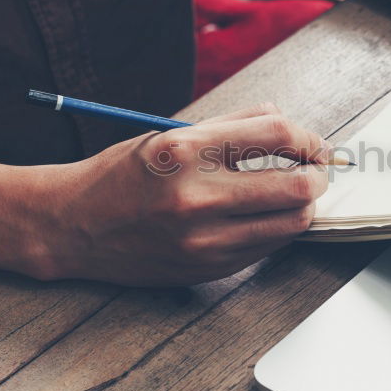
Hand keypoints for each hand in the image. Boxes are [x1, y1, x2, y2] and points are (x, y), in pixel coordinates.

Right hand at [27, 104, 329, 285]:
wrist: (72, 227)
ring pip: (291, 223)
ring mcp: (203, 240)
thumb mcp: (170, 134)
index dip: (308, 137)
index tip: (312, 143)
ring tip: (292, 192)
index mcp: (185, 151)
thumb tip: (287, 123)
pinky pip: (267, 247)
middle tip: (315, 169)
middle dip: (317, 175)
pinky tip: (263, 215)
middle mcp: (195, 198)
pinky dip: (276, 228)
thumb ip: (233, 124)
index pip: (277, 135)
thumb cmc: (122, 174)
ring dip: (302, 206)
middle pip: (296, 186)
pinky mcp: (207, 268)